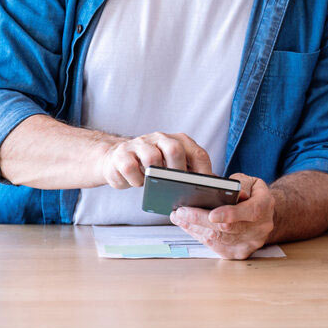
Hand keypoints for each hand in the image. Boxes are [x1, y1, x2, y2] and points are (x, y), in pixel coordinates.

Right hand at [98, 131, 212, 188]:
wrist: (116, 158)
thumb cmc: (151, 166)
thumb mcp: (171, 165)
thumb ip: (189, 172)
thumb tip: (210, 187)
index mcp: (177, 140)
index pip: (197, 153)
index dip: (203, 171)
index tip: (204, 188)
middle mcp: (160, 138)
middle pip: (175, 149)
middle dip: (179, 172)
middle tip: (177, 187)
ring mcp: (140, 144)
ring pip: (152, 157)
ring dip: (154, 176)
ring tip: (153, 184)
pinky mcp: (121, 154)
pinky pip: (130, 168)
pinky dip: (135, 180)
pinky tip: (137, 183)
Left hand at [170, 173, 274, 259]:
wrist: (265, 215)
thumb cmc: (254, 195)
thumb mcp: (251, 181)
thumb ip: (238, 184)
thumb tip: (220, 190)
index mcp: (265, 206)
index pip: (250, 212)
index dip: (230, 214)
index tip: (212, 215)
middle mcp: (259, 229)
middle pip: (228, 228)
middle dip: (201, 219)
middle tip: (181, 212)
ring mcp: (249, 244)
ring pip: (218, 239)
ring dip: (195, 228)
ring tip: (179, 217)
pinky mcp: (238, 253)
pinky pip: (215, 247)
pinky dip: (199, 236)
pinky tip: (188, 226)